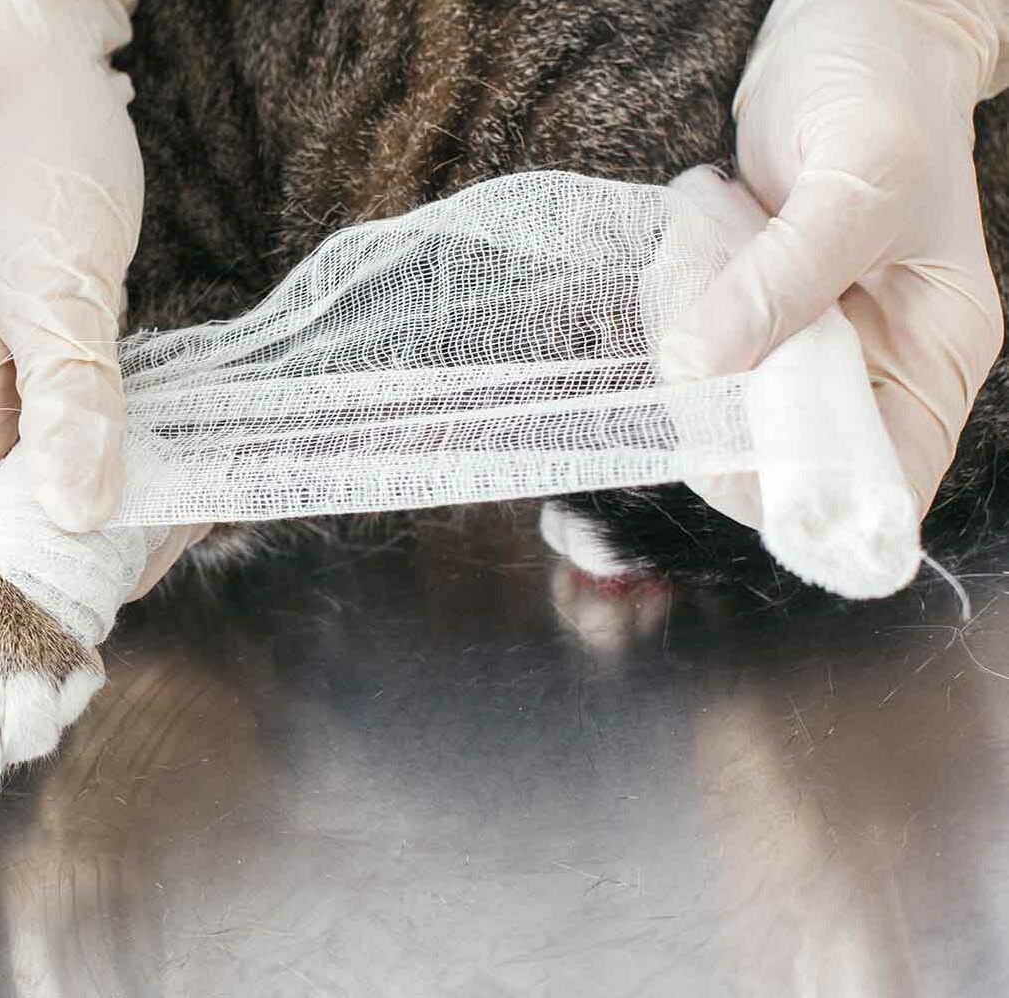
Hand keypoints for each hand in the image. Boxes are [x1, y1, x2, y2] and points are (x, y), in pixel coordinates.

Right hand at [0, 0, 160, 608]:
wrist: (32, 77)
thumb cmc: (29, 163)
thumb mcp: (58, 281)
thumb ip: (73, 398)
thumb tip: (82, 516)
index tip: (75, 637)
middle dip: (75, 581)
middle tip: (165, 553)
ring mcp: (2, 407)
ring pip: (42, 515)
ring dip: (111, 536)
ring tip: (189, 515)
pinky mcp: (45, 384)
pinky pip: (74, 464)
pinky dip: (125, 485)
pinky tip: (179, 479)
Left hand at [662, 0, 1008, 520]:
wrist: (850, 31)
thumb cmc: (880, 95)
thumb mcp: (852, 183)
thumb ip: (781, 281)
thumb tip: (702, 368)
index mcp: (937, 353)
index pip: (883, 481)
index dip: (807, 497)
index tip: (725, 460)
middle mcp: (881, 366)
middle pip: (793, 463)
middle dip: (728, 422)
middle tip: (694, 347)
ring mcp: (818, 345)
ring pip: (735, 415)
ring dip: (696, 368)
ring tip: (705, 276)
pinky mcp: (764, 318)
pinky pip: (706, 360)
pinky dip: (683, 331)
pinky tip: (695, 265)